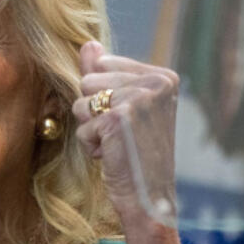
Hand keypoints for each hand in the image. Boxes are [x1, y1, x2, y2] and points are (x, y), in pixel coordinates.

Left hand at [72, 42, 178, 225]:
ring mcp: (139, 99)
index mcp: (163, 76)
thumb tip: (89, 44)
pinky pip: (81, 126)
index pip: (103, 64)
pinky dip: (90, 145)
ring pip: (81, 102)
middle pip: (88, 81)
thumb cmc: (136, 154)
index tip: (129, 121)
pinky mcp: (119, 119)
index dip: (104, 97)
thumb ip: (106, 73)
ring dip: (91, 128)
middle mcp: (157, 83)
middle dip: (94, 111)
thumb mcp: (125, 107)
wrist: (150, 199)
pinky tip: (114, 156)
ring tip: (118, 144)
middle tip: (122, 135)